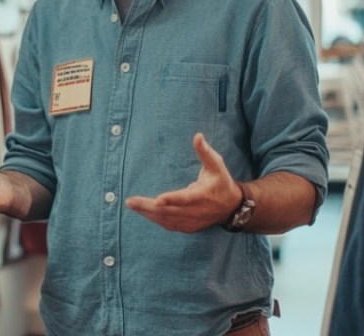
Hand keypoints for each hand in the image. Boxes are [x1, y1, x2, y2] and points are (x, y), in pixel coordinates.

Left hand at [125, 132, 242, 232]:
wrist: (233, 207)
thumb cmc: (221, 181)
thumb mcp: (216, 165)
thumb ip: (205, 152)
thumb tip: (198, 136)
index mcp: (203, 196)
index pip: (186, 199)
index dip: (172, 200)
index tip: (157, 199)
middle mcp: (197, 211)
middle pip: (170, 211)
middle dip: (149, 207)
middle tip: (130, 201)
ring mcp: (193, 222)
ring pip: (167, 221)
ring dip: (148, 214)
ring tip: (132, 205)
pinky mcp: (189, 227)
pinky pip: (170, 225)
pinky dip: (156, 219)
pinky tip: (144, 212)